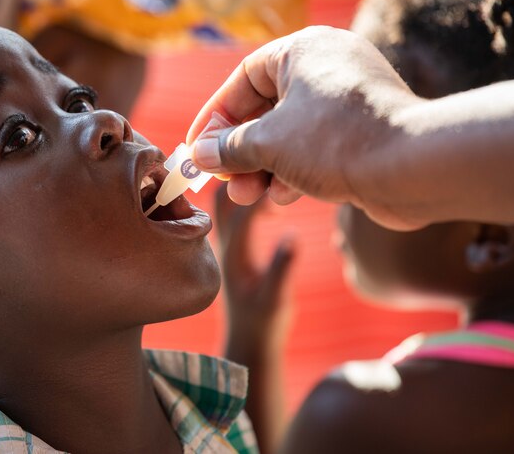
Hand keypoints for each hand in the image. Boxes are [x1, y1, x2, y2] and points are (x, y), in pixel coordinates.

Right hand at [188, 26, 424, 230]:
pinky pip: (315, 148)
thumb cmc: (336, 141)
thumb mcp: (267, 143)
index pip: (243, 79)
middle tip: (223, 180)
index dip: (215, 116)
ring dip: (263, 167)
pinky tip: (282, 196)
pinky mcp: (363, 132)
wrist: (414, 167)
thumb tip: (201, 155)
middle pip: (266, 109)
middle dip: (240, 150)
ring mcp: (347, 101)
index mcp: (302, 50)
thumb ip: (229, 148)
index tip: (197, 148)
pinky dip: (294, 171)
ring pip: (290, 133)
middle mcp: (326, 68)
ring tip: (248, 196)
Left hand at [216, 185, 294, 361]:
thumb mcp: (276, 300)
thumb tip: (291, 236)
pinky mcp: (232, 245)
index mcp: (232, 254)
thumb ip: (281, 269)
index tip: (288, 182)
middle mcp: (223, 244)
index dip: (262, 192)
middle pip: (223, 196)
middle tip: (275, 172)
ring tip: (276, 183)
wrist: (248, 342)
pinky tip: (273, 201)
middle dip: (244, 178)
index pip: (241, 211)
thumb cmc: (264, 324)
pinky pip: (235, 211)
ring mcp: (225, 243)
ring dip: (245, 186)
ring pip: (227, 201)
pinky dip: (250, 198)